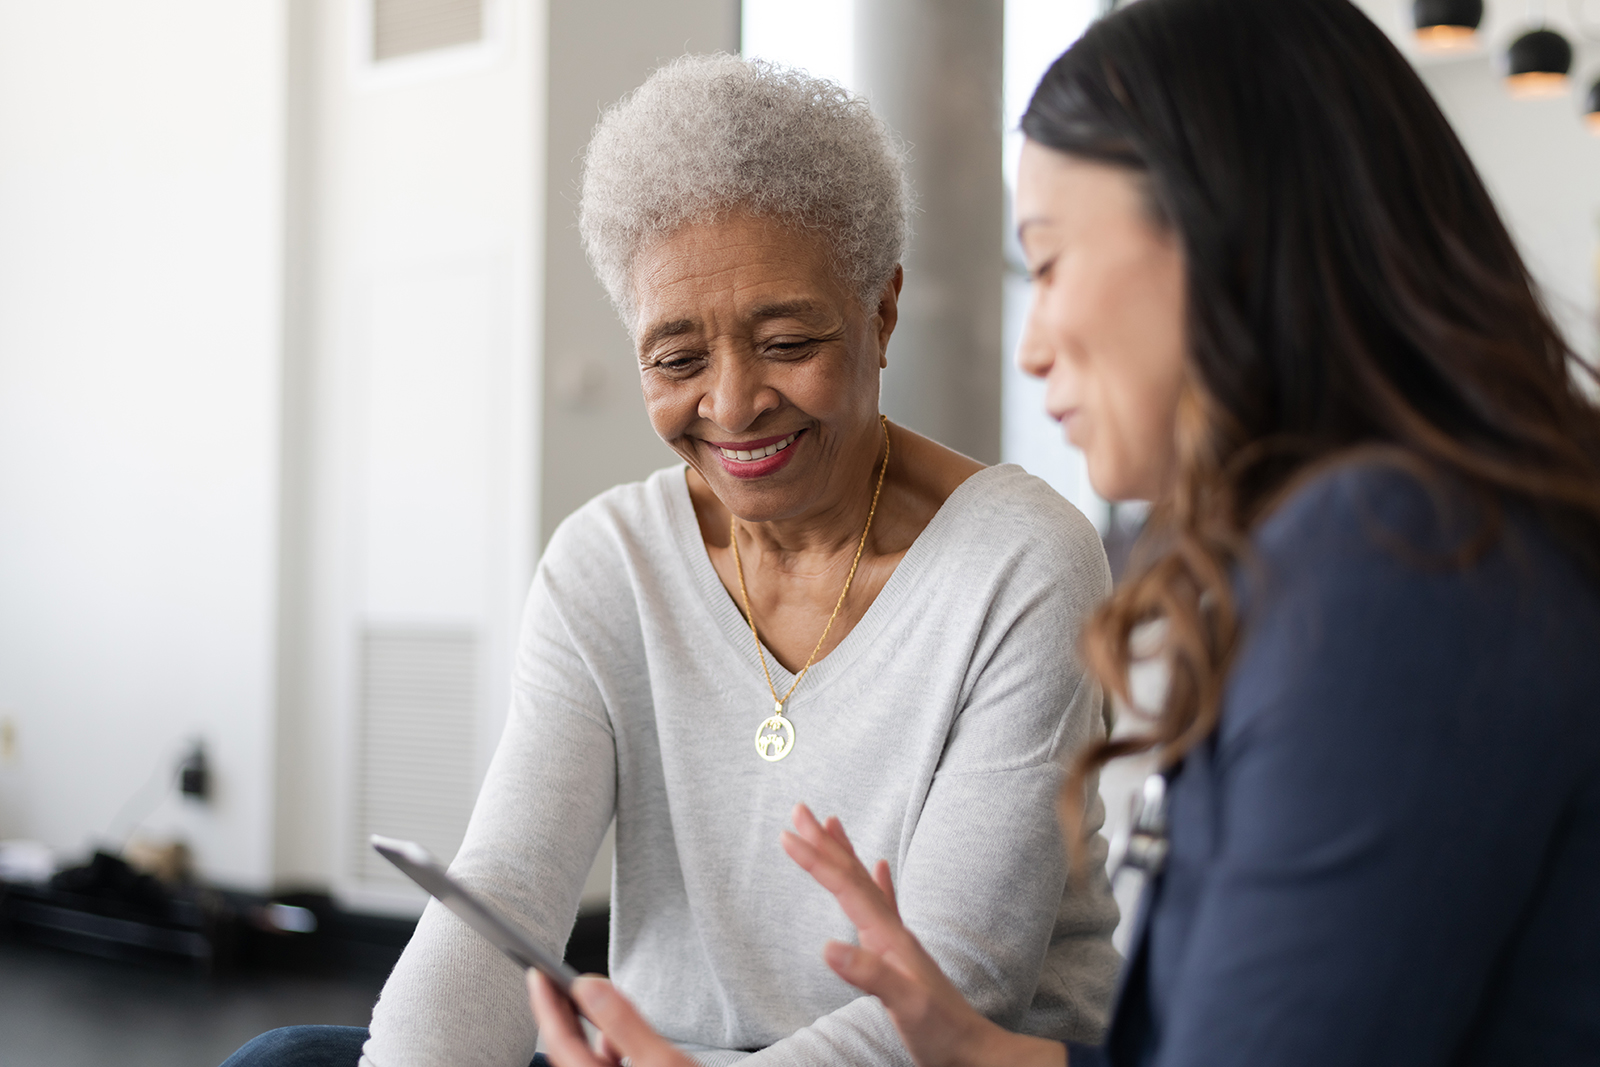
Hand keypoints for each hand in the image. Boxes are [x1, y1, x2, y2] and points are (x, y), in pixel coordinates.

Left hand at [528, 970, 697, 1066]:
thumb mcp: (661, 1061)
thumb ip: (623, 1023)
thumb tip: (590, 987)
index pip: (559, 1041)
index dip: (546, 1004)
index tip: (538, 974)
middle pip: (566, 1053)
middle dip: (558, 1014)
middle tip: (549, 979)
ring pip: (583, 1062)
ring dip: (580, 1031)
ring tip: (581, 1002)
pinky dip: (603, 1049)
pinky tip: (613, 1039)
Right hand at [780, 803, 1066, 1066]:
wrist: (973, 1049)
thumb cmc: (942, 1031)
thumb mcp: (905, 1006)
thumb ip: (870, 975)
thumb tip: (827, 947)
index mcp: (889, 937)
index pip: (846, 887)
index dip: (816, 860)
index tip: (787, 835)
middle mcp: (893, 930)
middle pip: (853, 874)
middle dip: (824, 842)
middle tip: (800, 810)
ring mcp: (898, 939)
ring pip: (864, 883)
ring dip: (843, 853)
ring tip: (830, 824)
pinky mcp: (900, 953)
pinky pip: (884, 903)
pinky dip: (876, 880)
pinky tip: (878, 866)